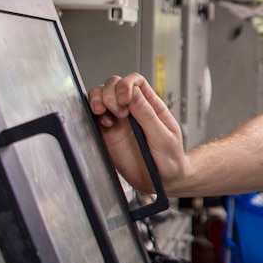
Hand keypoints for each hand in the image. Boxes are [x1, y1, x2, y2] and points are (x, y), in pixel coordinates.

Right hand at [87, 73, 187, 193]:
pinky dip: (93, 116)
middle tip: (119, 112)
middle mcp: (132, 110)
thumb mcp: (164, 137)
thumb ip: (148, 115)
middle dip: (110, 93)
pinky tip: (104, 124)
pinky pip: (94, 118)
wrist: (163, 180)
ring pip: (101, 97)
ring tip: (104, 113)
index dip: (126, 84)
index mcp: (150, 106)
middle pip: (114, 85)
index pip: (135, 82)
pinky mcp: (108, 134)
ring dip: (98, 100)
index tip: (124, 98)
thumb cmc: (170, 158)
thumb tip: (134, 93)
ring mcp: (118, 121)